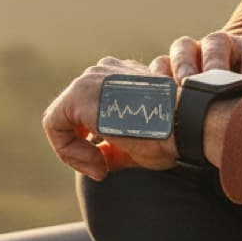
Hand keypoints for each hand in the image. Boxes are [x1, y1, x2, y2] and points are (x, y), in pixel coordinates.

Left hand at [42, 56, 179, 181]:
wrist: (187, 122)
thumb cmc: (174, 134)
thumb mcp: (140, 142)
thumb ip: (113, 146)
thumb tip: (97, 159)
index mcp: (122, 76)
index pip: (91, 109)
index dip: (91, 143)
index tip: (107, 165)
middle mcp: (104, 71)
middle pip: (74, 113)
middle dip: (83, 146)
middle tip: (102, 169)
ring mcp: (90, 79)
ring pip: (62, 119)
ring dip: (75, 150)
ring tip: (100, 168)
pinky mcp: (79, 93)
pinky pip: (54, 124)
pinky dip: (67, 149)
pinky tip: (94, 163)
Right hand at [149, 31, 241, 91]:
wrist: (227, 118)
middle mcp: (223, 47)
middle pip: (217, 44)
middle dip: (215, 64)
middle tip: (215, 84)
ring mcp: (194, 53)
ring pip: (184, 47)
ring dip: (184, 65)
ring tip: (185, 84)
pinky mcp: (169, 66)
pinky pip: (160, 64)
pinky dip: (159, 76)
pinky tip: (162, 93)